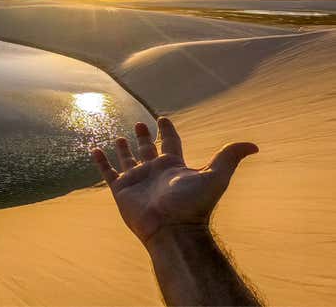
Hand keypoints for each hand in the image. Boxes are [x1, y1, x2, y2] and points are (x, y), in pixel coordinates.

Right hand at [91, 117, 256, 245]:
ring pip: (128, 160)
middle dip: (145, 137)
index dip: (168, 131)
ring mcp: (137, 180)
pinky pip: (108, 172)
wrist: (171, 230)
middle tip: (139, 123)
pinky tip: (95, 150)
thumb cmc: (193, 205)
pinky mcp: (121, 190)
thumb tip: (253, 146)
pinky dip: (101, 162)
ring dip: (124, 149)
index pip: (171, 143)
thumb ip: (229, 157)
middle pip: (149, 150)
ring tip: (119, 137)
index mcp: (174, 166)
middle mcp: (155, 171)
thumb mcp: (215, 176)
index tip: (163, 119)